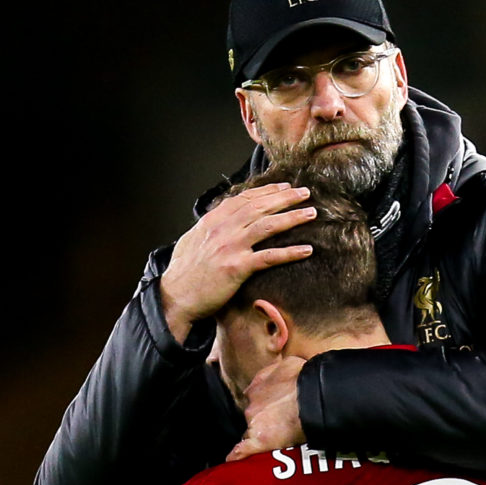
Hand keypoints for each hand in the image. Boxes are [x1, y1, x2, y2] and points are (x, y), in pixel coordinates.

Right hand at [161, 183, 314, 342]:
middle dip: (285, 198)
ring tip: (311, 213)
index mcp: (212, 221)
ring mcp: (230, 247)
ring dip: (292, 217)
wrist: (174, 297)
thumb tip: (219, 219)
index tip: (285, 187)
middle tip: (305, 193)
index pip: (244, 199)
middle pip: (260, 207)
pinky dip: (290, 252)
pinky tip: (306, 250)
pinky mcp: (237, 268)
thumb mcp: (191, 240)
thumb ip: (209, 227)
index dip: (267, 191)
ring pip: (268, 226)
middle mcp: (222, 229)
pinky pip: (269, 257)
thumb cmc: (182, 273)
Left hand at [228, 357, 305, 460]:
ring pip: (251, 431)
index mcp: (257, 388)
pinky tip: (234, 458)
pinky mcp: (261, 439)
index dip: (263, 405)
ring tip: (273, 439)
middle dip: (261, 419)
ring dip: (259, 433)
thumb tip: (271, 369)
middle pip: (252, 416)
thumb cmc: (304, 379)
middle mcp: (252, 405)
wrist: (311, 396)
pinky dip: (238, 454)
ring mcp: (254, 423)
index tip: (270, 408)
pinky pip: (244, 449)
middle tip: (276, 423)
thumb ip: (274, 371)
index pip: (254, 400)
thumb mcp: (288, 364)